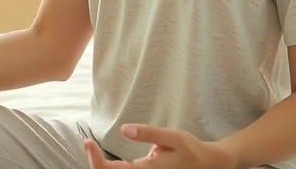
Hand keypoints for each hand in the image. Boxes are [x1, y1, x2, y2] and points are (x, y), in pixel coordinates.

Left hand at [83, 124, 236, 168]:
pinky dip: (113, 168)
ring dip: (103, 167)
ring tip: (92, 150)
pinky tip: (106, 161)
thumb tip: (124, 130)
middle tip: (87, 144)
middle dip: (96, 163)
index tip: (87, 143)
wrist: (208, 166)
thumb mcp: (173, 137)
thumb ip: (149, 134)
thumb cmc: (191, 150)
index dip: (95, 159)